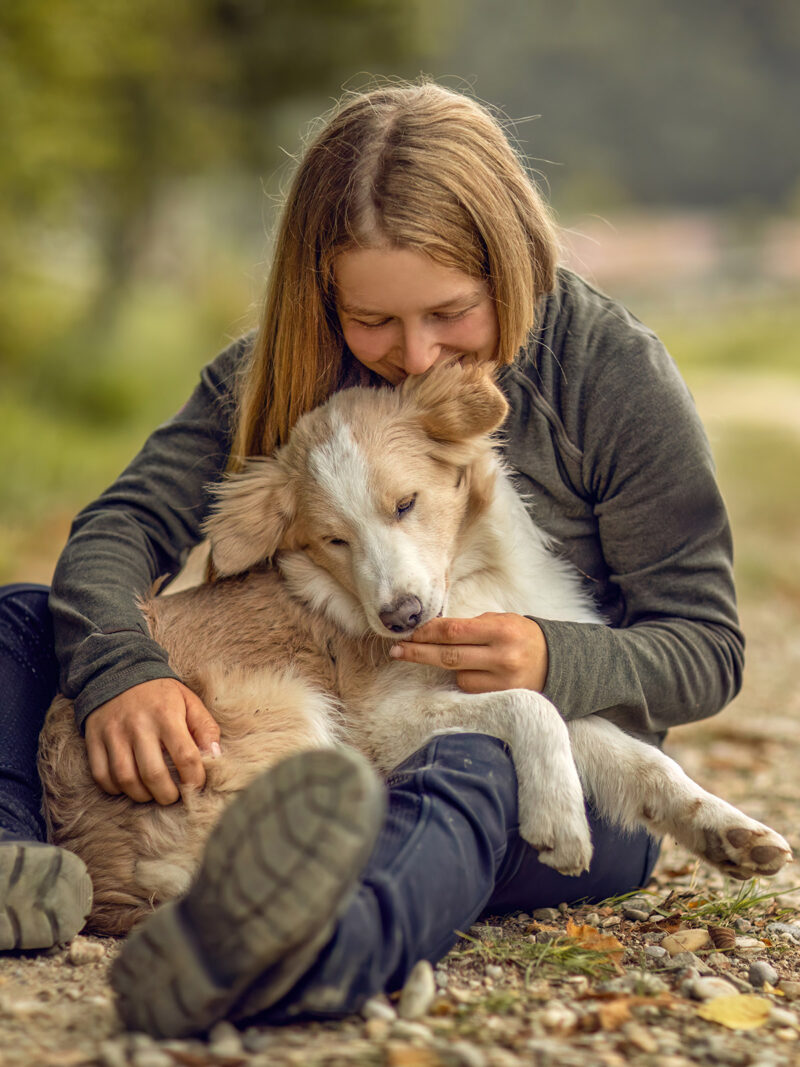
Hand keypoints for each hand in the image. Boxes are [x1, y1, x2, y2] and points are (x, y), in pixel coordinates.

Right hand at [84, 678, 220, 804]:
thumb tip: (215, 757)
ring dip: (142, 796)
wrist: (120, 671)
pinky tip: (130, 784)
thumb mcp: (190, 702)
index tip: (196, 785)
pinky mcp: (94, 739)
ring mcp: (114, 733)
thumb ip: (206, 729)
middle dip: (168, 795)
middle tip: (174, 796)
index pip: (185, 756)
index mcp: (167, 715)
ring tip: (153, 793)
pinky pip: (102, 776)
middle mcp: (139, 725)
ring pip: (126, 779)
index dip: (194, 779)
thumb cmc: (161, 695)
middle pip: (153, 775)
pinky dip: (116, 789)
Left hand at [389, 612, 548, 693]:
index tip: (408, 634)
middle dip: (418, 653)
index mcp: (501, 630)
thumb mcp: (501, 621)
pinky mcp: (504, 698)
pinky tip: (475, 672)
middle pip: (449, 655)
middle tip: (396, 651)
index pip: (453, 631)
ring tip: (463, 658)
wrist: (558, 662)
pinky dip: (467, 680)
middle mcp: (503, 656)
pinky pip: (472, 689)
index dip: (427, 632)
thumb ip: (470, 626)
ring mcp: (504, 681)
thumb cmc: (521, 636)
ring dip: (450, 668)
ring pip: (459, 676)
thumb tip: (431, 630)